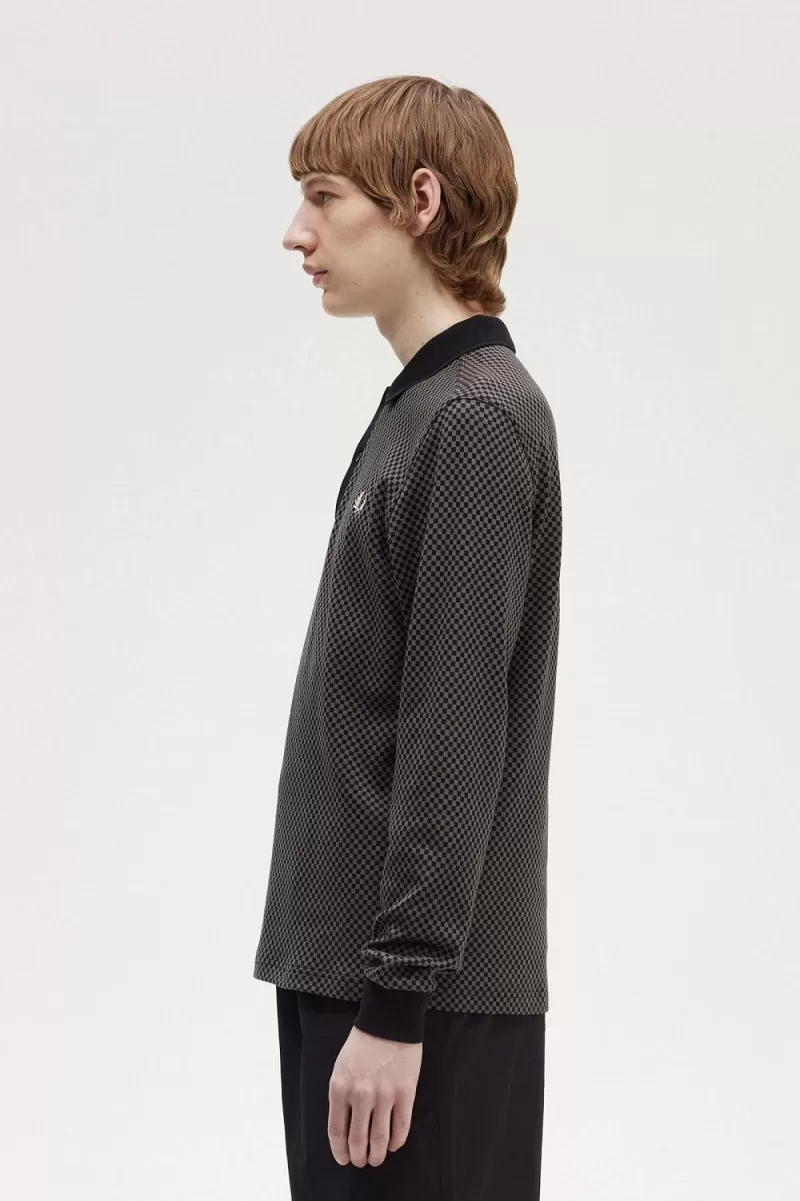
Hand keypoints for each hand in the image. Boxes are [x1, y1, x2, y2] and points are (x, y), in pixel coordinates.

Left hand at [327, 1024, 422, 1167]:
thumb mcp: (341, 1067)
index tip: (344, 1159)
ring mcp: (384, 1096)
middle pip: (358, 1140)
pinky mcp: (405, 1093)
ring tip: (377, 1158)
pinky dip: (396, 1141)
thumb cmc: (362, 1043)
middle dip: (359, 1156)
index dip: (340, 1151)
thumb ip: (341, 1096)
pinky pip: (401, 1127)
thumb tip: (346, 1124)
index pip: (337, 1131)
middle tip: (362, 1161)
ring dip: (377, 1154)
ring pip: (379, 1139)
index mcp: (340, 1088)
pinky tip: (393, 1144)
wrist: (389, 1021)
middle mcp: (360, 1096)